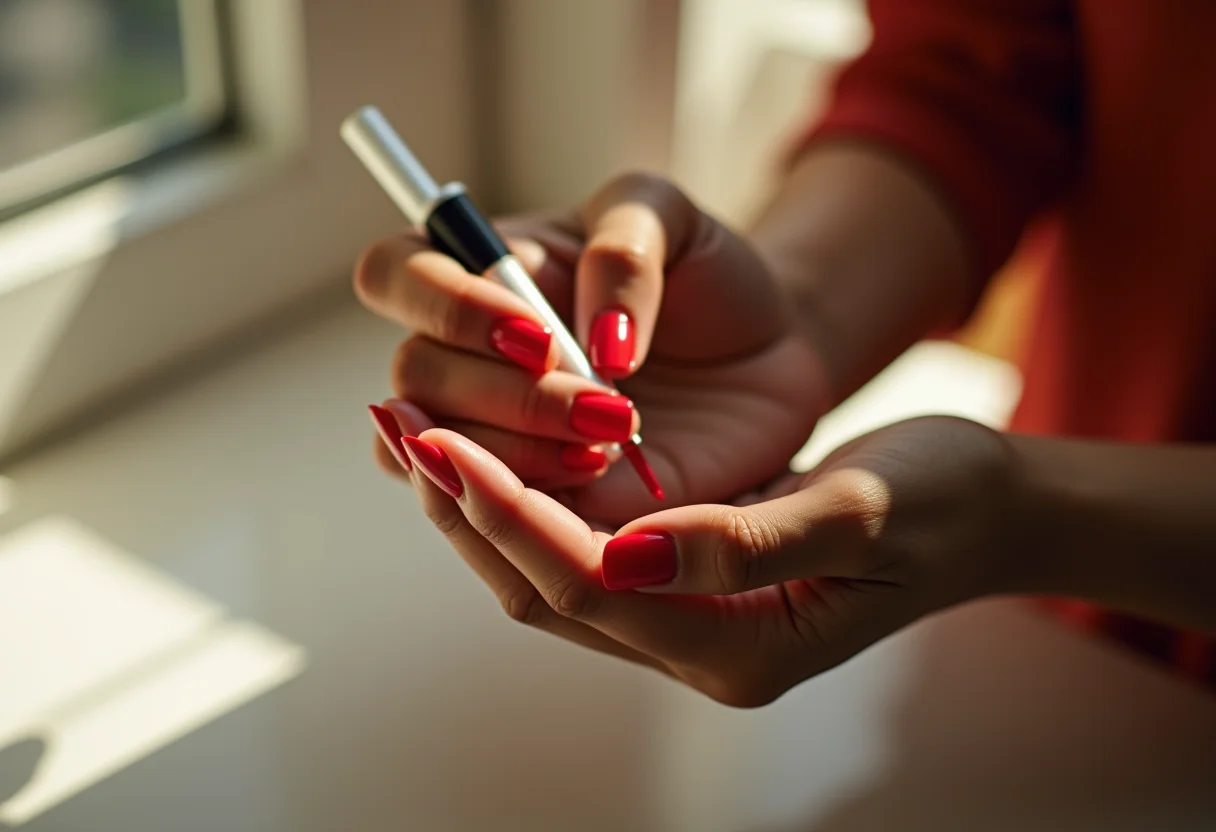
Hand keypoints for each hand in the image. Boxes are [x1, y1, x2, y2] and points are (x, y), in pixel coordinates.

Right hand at [355, 173, 827, 523]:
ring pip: (435, 452)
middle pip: (414, 378)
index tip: (539, 337)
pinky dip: (529, 502)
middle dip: (508, 398)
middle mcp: (472, 351)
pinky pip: (485, 511)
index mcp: (485, 270)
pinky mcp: (535, 492)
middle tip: (607, 407)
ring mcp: (495, 428)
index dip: (445, 307)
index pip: (394, 272)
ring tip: (610, 443)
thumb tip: (595, 342)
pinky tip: (601, 477)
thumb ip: (623, 251)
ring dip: (515, 454)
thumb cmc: (705, 273)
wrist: (767, 351)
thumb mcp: (672, 220)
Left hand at [395, 415, 1020, 705]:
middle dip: (470, 512)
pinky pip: (578, 556)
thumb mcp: (862, 513)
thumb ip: (745, 542)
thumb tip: (628, 549)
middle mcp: (699, 649)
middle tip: (406, 430)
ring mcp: (689, 622)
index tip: (445, 443)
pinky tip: (492, 453)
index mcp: (738, 646)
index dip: (509, 514)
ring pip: (549, 577)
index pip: (588, 584)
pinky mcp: (685, 586)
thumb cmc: (940, 503)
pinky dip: (525, 506)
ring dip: (482, 509)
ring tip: (423, 435)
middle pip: (547, 590)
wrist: (984, 508)